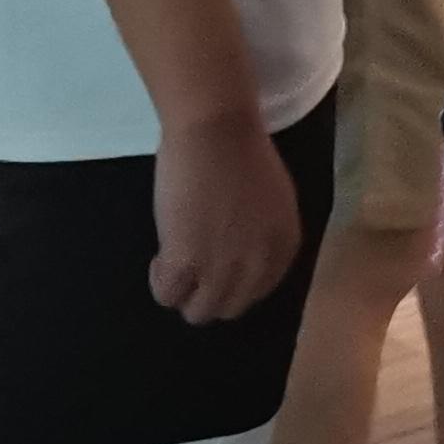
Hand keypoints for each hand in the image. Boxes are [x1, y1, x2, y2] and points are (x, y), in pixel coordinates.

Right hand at [148, 111, 300, 324]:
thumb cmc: (241, 152)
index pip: (257, 291)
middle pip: (229, 307)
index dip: (232, 282)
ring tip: (175, 262)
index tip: (216, 265)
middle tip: (192, 267)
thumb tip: (240, 254)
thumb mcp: (272, 201)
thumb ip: (262, 234)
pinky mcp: (186, 261)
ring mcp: (222, 267)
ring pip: (198, 311)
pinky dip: (160, 281)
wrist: (217, 131)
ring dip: (184, 293)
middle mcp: (258, 264)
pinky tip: (161, 256)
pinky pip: (168, 295)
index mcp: (283, 247)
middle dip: (207, 293)